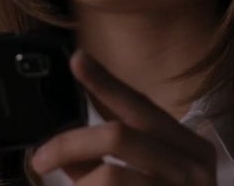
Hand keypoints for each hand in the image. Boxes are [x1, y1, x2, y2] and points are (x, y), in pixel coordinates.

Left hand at [30, 51, 216, 184]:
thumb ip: (107, 154)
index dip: (105, 82)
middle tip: (41, 157)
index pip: (139, 106)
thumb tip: (62, 137)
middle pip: (116, 135)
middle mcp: (192, 168)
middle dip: (69, 143)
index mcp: (189, 147)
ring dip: (79, 183)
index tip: (75, 60)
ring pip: (107, 176)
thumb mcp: (146, 176)